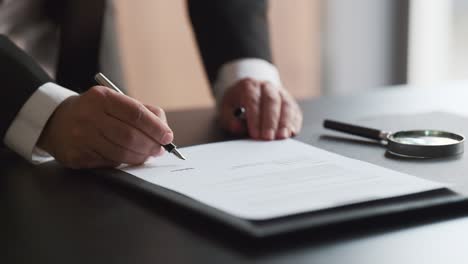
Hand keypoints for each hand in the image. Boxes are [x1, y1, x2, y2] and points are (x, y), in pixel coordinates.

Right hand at [37, 86, 172, 168]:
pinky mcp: (77, 156)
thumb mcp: (114, 101)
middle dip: (150, 145)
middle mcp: (89, 116)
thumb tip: (164, 131)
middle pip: (130, 136)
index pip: (136, 113)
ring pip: (121, 153)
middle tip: (159, 149)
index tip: (167, 137)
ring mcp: (81, 138)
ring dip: (140, 157)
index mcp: (102, 98)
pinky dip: (124, 162)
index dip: (156, 127)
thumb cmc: (94, 111)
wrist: (56, 121)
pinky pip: (109, 163)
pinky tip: (128, 157)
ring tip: (147, 154)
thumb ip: (141, 111)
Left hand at [219, 78, 302, 139]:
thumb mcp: (226, 108)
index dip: (255, 118)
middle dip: (271, 121)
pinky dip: (294, 122)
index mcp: (249, 86)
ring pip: (286, 105)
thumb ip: (229, 119)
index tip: (255, 134)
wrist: (251, 90)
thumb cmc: (238, 102)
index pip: (253, 101)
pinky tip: (292, 132)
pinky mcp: (290, 102)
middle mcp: (267, 86)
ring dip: (285, 122)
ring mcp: (281, 93)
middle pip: (272, 101)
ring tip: (282, 136)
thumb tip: (239, 128)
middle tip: (268, 137)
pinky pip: (295, 111)